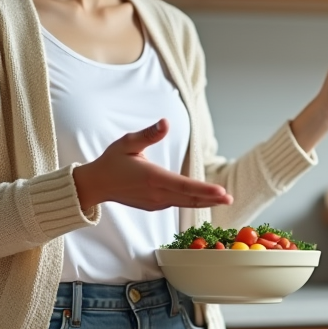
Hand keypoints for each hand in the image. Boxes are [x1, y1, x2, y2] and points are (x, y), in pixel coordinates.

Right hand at [73, 119, 232, 210]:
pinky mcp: (154, 206)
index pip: (184, 185)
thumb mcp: (128, 143)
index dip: (205, 190)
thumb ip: (148, 134)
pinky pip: (177, 203)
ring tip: (223, 200)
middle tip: (230, 198)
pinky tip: (204, 199)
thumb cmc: (112, 161)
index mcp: (152, 178)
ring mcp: (156, 202)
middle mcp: (156, 193)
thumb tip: (165, 123)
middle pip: (189, 198)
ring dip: (205, 201)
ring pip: (185, 203)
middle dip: (212, 199)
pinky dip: (192, 201)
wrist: (97, 184)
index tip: (221, 192)